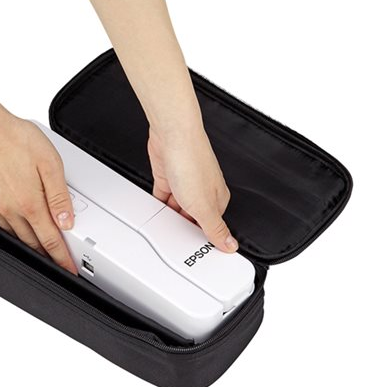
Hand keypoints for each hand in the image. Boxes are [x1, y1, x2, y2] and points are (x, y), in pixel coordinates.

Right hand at [0, 110, 77, 273]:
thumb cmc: (17, 139)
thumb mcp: (50, 164)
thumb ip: (59, 196)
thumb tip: (67, 221)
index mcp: (30, 203)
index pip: (50, 240)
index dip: (61, 257)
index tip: (69, 268)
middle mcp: (10, 209)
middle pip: (32, 242)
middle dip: (47, 254)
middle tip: (58, 260)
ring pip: (15, 235)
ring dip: (29, 244)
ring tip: (40, 247)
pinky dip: (10, 231)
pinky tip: (15, 228)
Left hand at [147, 124, 238, 252]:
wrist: (172, 136)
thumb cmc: (191, 162)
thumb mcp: (203, 206)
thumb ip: (215, 228)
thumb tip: (231, 245)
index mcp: (217, 198)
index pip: (212, 225)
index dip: (203, 238)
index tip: (195, 251)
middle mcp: (202, 191)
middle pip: (193, 217)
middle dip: (184, 227)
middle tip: (175, 241)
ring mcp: (183, 183)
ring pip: (177, 208)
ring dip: (170, 217)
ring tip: (163, 228)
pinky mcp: (166, 177)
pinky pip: (163, 197)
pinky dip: (159, 206)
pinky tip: (156, 213)